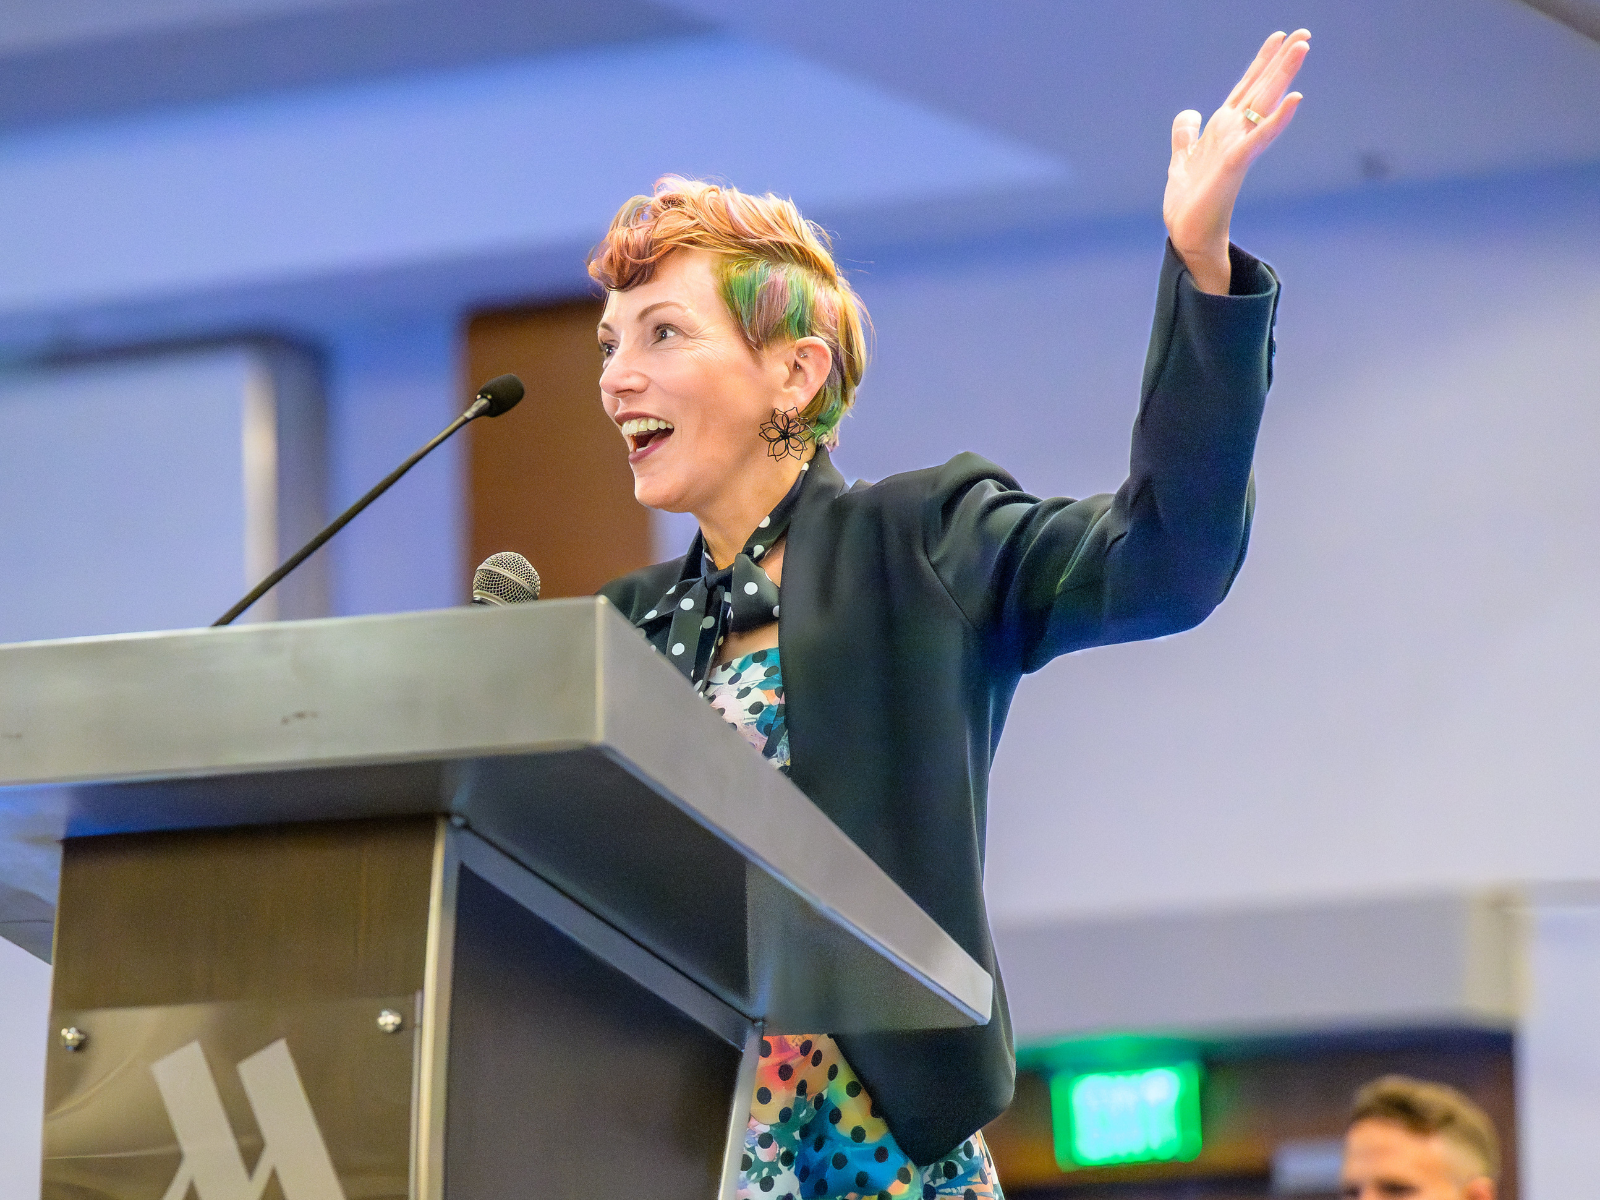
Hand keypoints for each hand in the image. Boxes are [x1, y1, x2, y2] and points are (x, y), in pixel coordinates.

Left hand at [1164, 29, 1309, 293]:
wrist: (1189, 235)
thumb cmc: (1190, 203)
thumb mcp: (1182, 160)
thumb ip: (1186, 136)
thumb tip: (1189, 113)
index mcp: (1222, 130)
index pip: (1245, 89)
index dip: (1260, 63)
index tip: (1278, 37)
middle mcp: (1234, 134)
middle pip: (1260, 89)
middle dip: (1280, 61)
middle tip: (1304, 33)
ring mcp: (1238, 147)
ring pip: (1264, 104)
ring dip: (1283, 76)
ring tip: (1302, 48)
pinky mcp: (1235, 164)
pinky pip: (1258, 137)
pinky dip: (1276, 119)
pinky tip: (1294, 98)